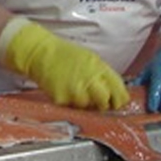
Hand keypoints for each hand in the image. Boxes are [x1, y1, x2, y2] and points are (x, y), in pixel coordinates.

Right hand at [0, 19, 127, 110]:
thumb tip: (115, 92)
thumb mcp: (91, 59)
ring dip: (83, 102)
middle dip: (102, 103)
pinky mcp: (62, 99)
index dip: (119, 100)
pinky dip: (69, 101)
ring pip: (87, 107)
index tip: (115, 102)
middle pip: (105, 103)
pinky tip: (63, 89)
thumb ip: (104, 75)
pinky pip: (71, 107)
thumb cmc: (65, 54)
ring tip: (74, 88)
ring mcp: (75, 91)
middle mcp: (90, 80)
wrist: (40, 53)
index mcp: (100, 69)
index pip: (120, 94)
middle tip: (95, 99)